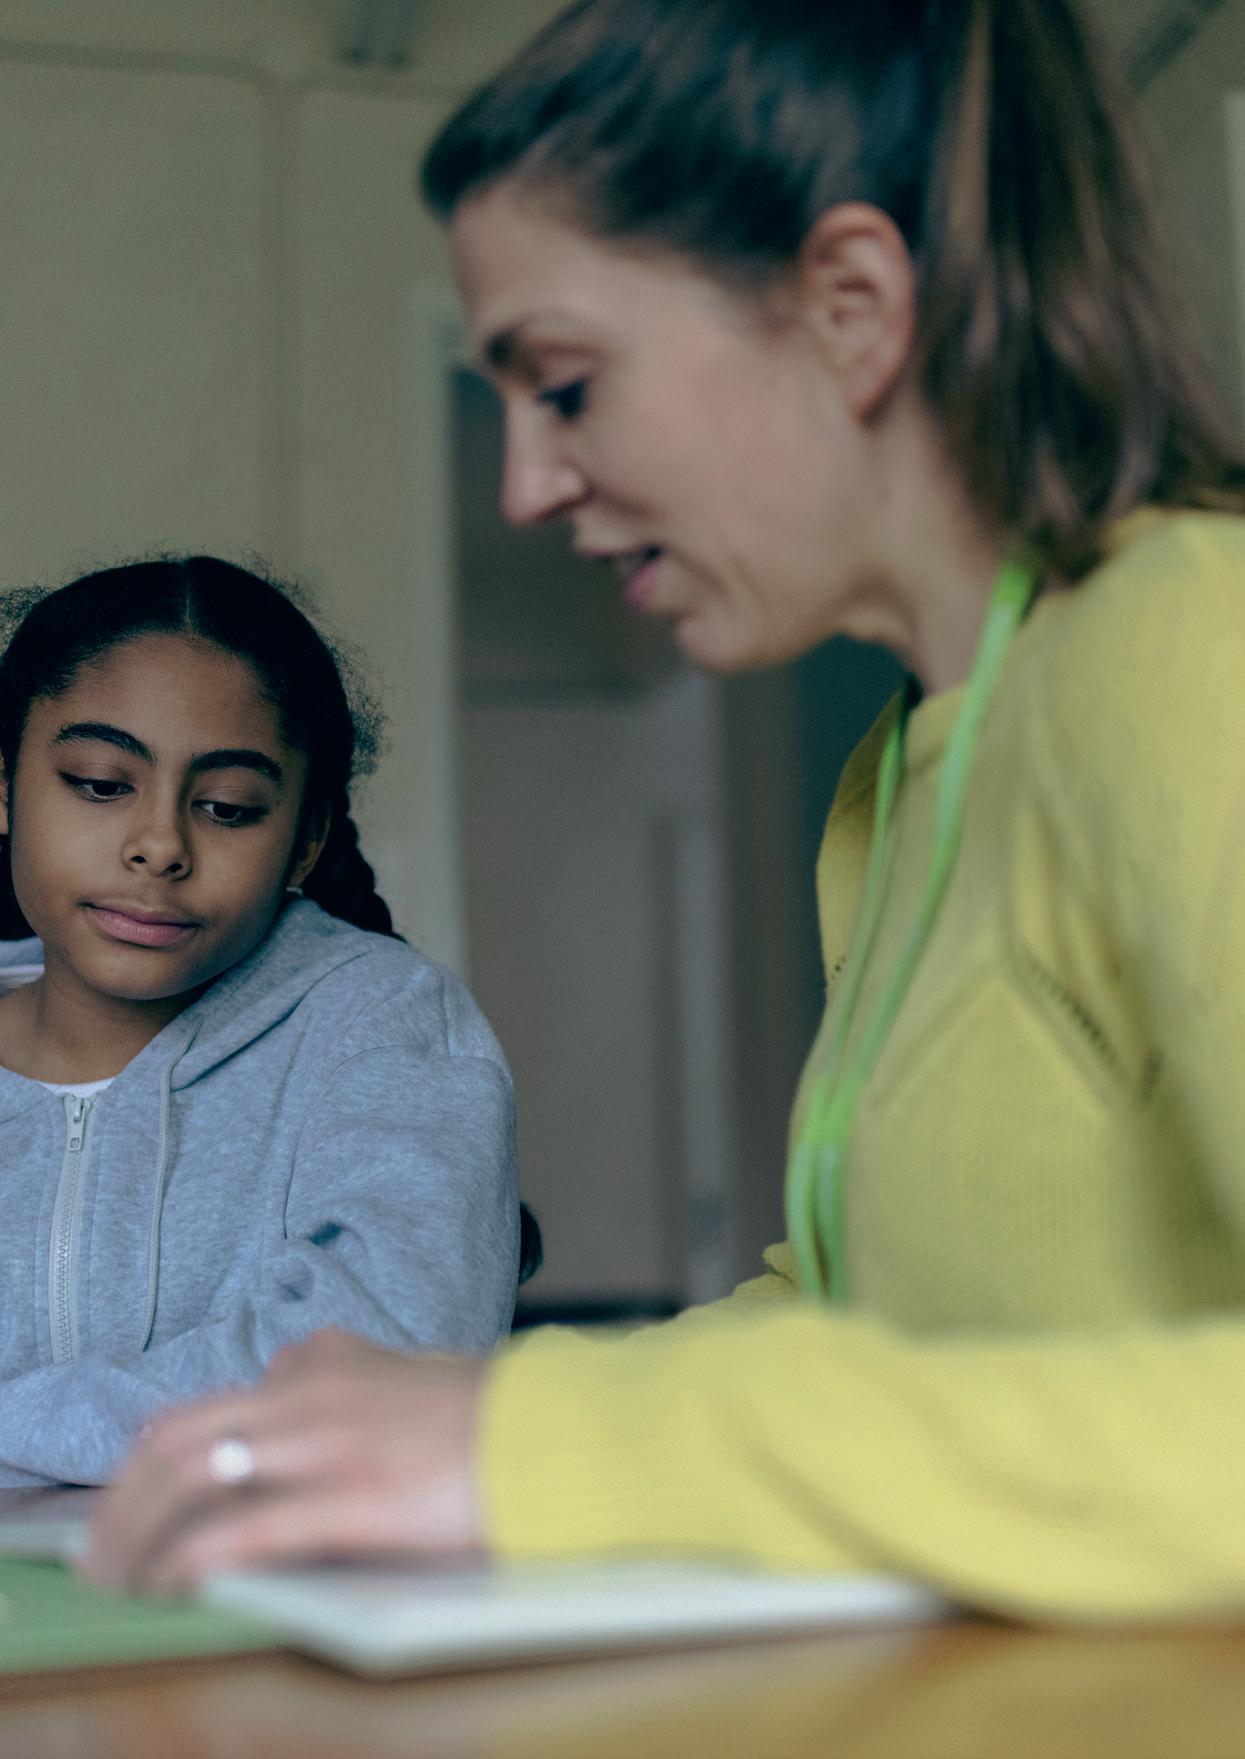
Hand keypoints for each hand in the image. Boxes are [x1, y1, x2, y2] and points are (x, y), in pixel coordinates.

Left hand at [80, 1328, 491, 1593]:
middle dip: (122, 1503)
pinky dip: (193, 1560)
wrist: (555, 1434)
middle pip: (176, 1439)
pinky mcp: (353, 1500)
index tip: (131, 1507)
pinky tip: (173, 1585)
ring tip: (121, 1580)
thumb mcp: (403, 1372)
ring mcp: (328, 1444)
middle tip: (103, 1554)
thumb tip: (292, 1379)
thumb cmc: (489, 1415)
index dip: (149, 1466)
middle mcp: (311, 1394)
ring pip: (194, 1478)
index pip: (204, 1409)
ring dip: (139, 1536)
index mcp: (324, 1364)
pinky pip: (248, 1531)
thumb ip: (344, 1375)